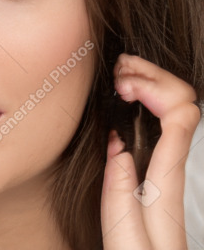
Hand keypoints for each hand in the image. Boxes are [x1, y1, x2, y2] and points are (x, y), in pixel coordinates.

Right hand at [101, 53, 201, 249]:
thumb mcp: (125, 236)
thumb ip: (119, 191)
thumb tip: (118, 142)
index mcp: (167, 180)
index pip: (181, 116)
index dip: (154, 88)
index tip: (122, 85)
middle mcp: (175, 166)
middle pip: (183, 102)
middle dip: (152, 75)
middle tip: (120, 68)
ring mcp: (169, 162)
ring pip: (176, 106)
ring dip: (150, 81)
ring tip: (122, 72)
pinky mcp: (158, 164)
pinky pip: (164, 119)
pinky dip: (146, 98)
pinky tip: (126, 97)